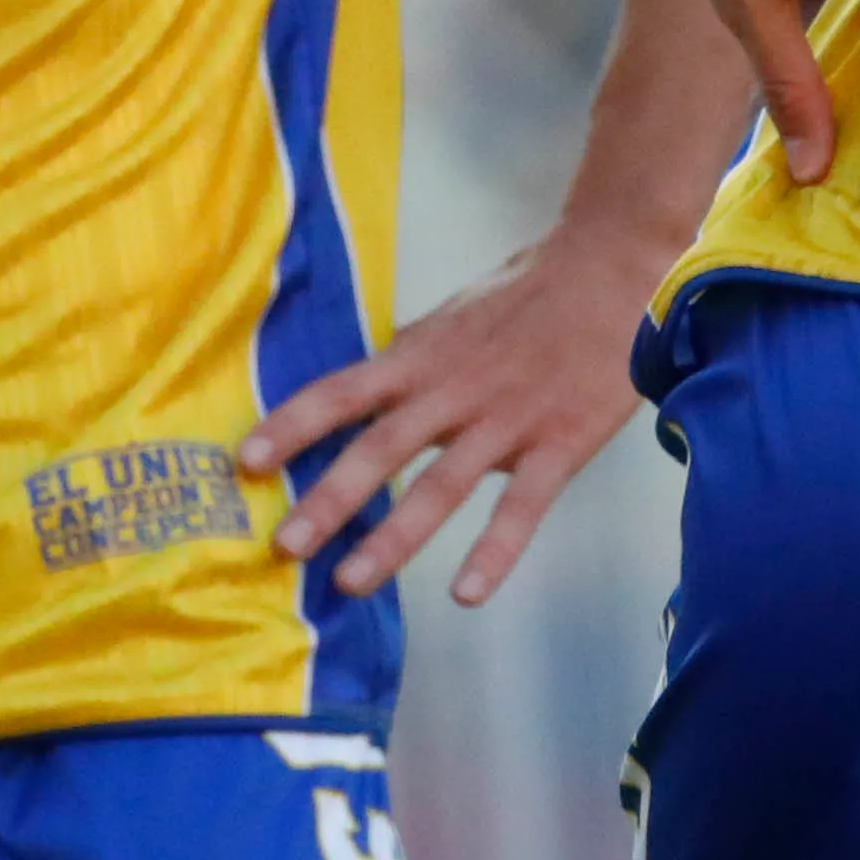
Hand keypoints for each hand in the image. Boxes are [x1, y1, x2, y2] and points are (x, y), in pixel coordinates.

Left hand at [247, 224, 665, 608]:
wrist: (612, 265)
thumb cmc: (528, 292)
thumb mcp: (453, 316)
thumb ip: (410, 358)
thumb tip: (361, 387)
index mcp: (422, 356)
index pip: (343, 392)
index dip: (293, 425)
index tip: (247, 462)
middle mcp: (453, 389)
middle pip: (381, 448)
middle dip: (330, 500)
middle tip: (285, 546)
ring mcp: (506, 419)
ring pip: (441, 487)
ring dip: (393, 538)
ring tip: (351, 582)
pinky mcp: (559, 444)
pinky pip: (523, 507)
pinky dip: (495, 552)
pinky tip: (468, 594)